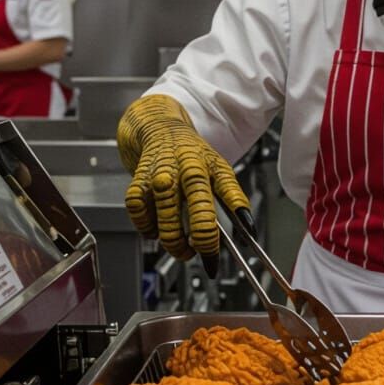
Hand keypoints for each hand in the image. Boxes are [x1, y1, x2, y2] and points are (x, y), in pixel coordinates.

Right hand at [117, 94, 250, 274]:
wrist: (159, 130)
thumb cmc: (192, 154)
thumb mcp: (219, 168)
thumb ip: (233, 197)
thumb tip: (248, 228)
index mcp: (201, 169)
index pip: (213, 205)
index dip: (217, 235)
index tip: (225, 252)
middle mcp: (176, 174)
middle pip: (186, 217)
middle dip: (198, 243)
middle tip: (202, 253)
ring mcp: (154, 181)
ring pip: (163, 225)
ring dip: (174, 243)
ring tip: (182, 248)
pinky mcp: (135, 187)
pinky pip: (140, 219)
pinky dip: (148, 230)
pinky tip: (157, 229)